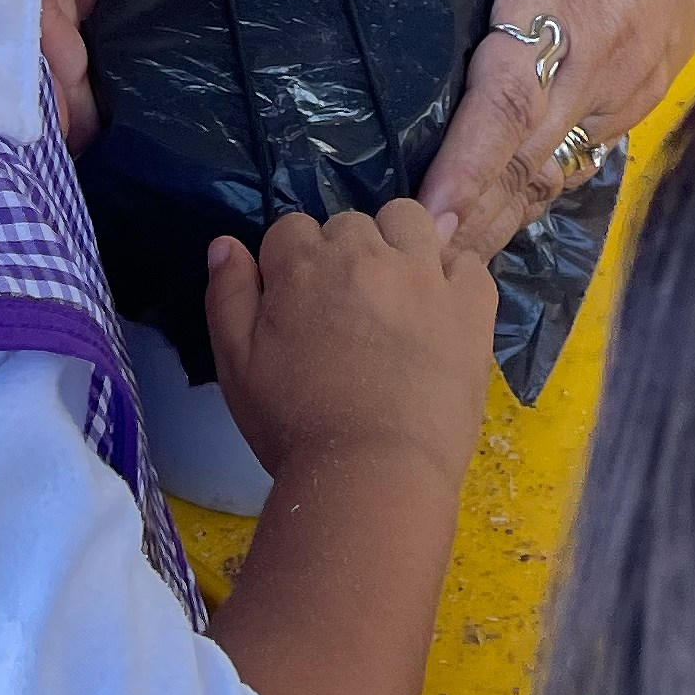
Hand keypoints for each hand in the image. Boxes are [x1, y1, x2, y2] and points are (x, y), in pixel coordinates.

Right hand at [205, 198, 496, 488]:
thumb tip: (225, 244)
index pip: (290, 229)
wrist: (374, 474)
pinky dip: (452, 277)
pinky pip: (467, 261)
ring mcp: (424, 275)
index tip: (296, 307)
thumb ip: (228, 297)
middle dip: (342, 256)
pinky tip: (439, 311)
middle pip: (349, 224)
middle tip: (344, 314)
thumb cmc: (296, 427)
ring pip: (410, 221)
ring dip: (397, 245)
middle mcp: (365, 253)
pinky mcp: (470, 305)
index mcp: (305, 264)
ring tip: (394, 295)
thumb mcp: (238, 367)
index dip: (289, 266)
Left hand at [416, 0, 694, 251]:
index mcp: (559, 4)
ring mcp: (627, 90)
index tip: (429, 217)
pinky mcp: (644, 97)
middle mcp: (596, 65)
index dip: (466, 165)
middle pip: (528, 164)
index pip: (507, 103)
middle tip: (410, 262)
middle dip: (472, 220)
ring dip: (504, 218)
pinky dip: (539, 187)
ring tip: (445, 255)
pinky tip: (502, 206)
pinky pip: (582, 156)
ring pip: (556, 173)